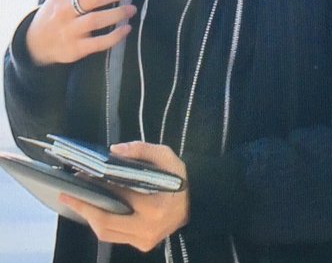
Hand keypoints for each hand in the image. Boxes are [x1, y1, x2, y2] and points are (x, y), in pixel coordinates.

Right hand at [26, 0, 137, 65]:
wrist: (37, 41)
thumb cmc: (61, 8)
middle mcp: (63, 9)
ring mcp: (68, 30)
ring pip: (96, 20)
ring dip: (119, 13)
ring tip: (132, 8)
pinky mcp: (75, 49)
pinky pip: (98, 43)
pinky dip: (116, 36)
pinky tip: (127, 28)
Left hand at [60, 142, 188, 251]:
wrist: (199, 204)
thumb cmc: (181, 179)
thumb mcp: (167, 157)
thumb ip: (141, 150)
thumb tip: (114, 151)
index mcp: (154, 207)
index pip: (119, 196)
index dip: (98, 185)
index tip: (83, 174)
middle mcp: (147, 229)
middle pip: (105, 222)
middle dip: (84, 207)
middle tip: (67, 193)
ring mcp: (144, 241)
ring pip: (106, 233)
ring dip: (89, 216)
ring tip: (75, 199)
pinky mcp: (142, 245)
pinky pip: (114, 236)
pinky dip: (101, 222)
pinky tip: (94, 208)